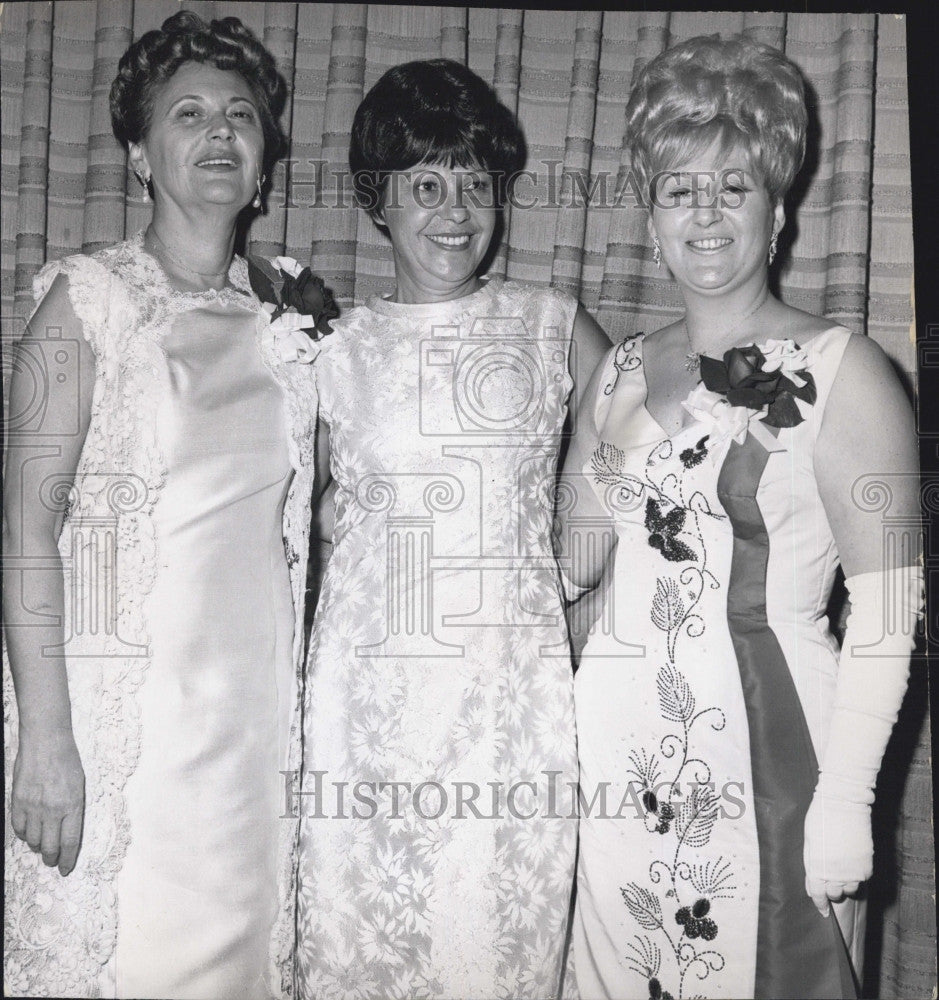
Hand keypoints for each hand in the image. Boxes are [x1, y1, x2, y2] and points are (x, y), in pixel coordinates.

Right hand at [10, 726, 84, 875]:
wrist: (45, 742)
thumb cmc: (67, 761)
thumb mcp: (79, 785)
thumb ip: (73, 808)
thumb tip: (66, 829)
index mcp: (73, 805)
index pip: (70, 842)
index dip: (67, 860)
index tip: (66, 869)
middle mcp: (52, 810)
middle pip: (50, 847)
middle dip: (52, 859)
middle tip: (53, 861)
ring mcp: (33, 807)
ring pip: (33, 840)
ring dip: (38, 846)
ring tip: (43, 844)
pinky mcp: (17, 802)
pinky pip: (18, 828)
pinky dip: (24, 834)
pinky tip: (29, 832)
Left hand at [803, 791, 870, 915]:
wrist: (843, 804)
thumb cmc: (820, 819)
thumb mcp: (808, 842)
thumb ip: (811, 864)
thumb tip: (813, 883)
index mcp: (816, 868)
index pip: (818, 895)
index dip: (820, 904)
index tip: (823, 911)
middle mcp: (835, 874)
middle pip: (834, 894)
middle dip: (831, 890)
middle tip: (830, 880)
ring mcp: (853, 872)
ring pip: (850, 890)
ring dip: (845, 884)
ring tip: (842, 871)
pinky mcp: (866, 866)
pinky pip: (861, 879)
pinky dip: (857, 875)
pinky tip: (852, 863)